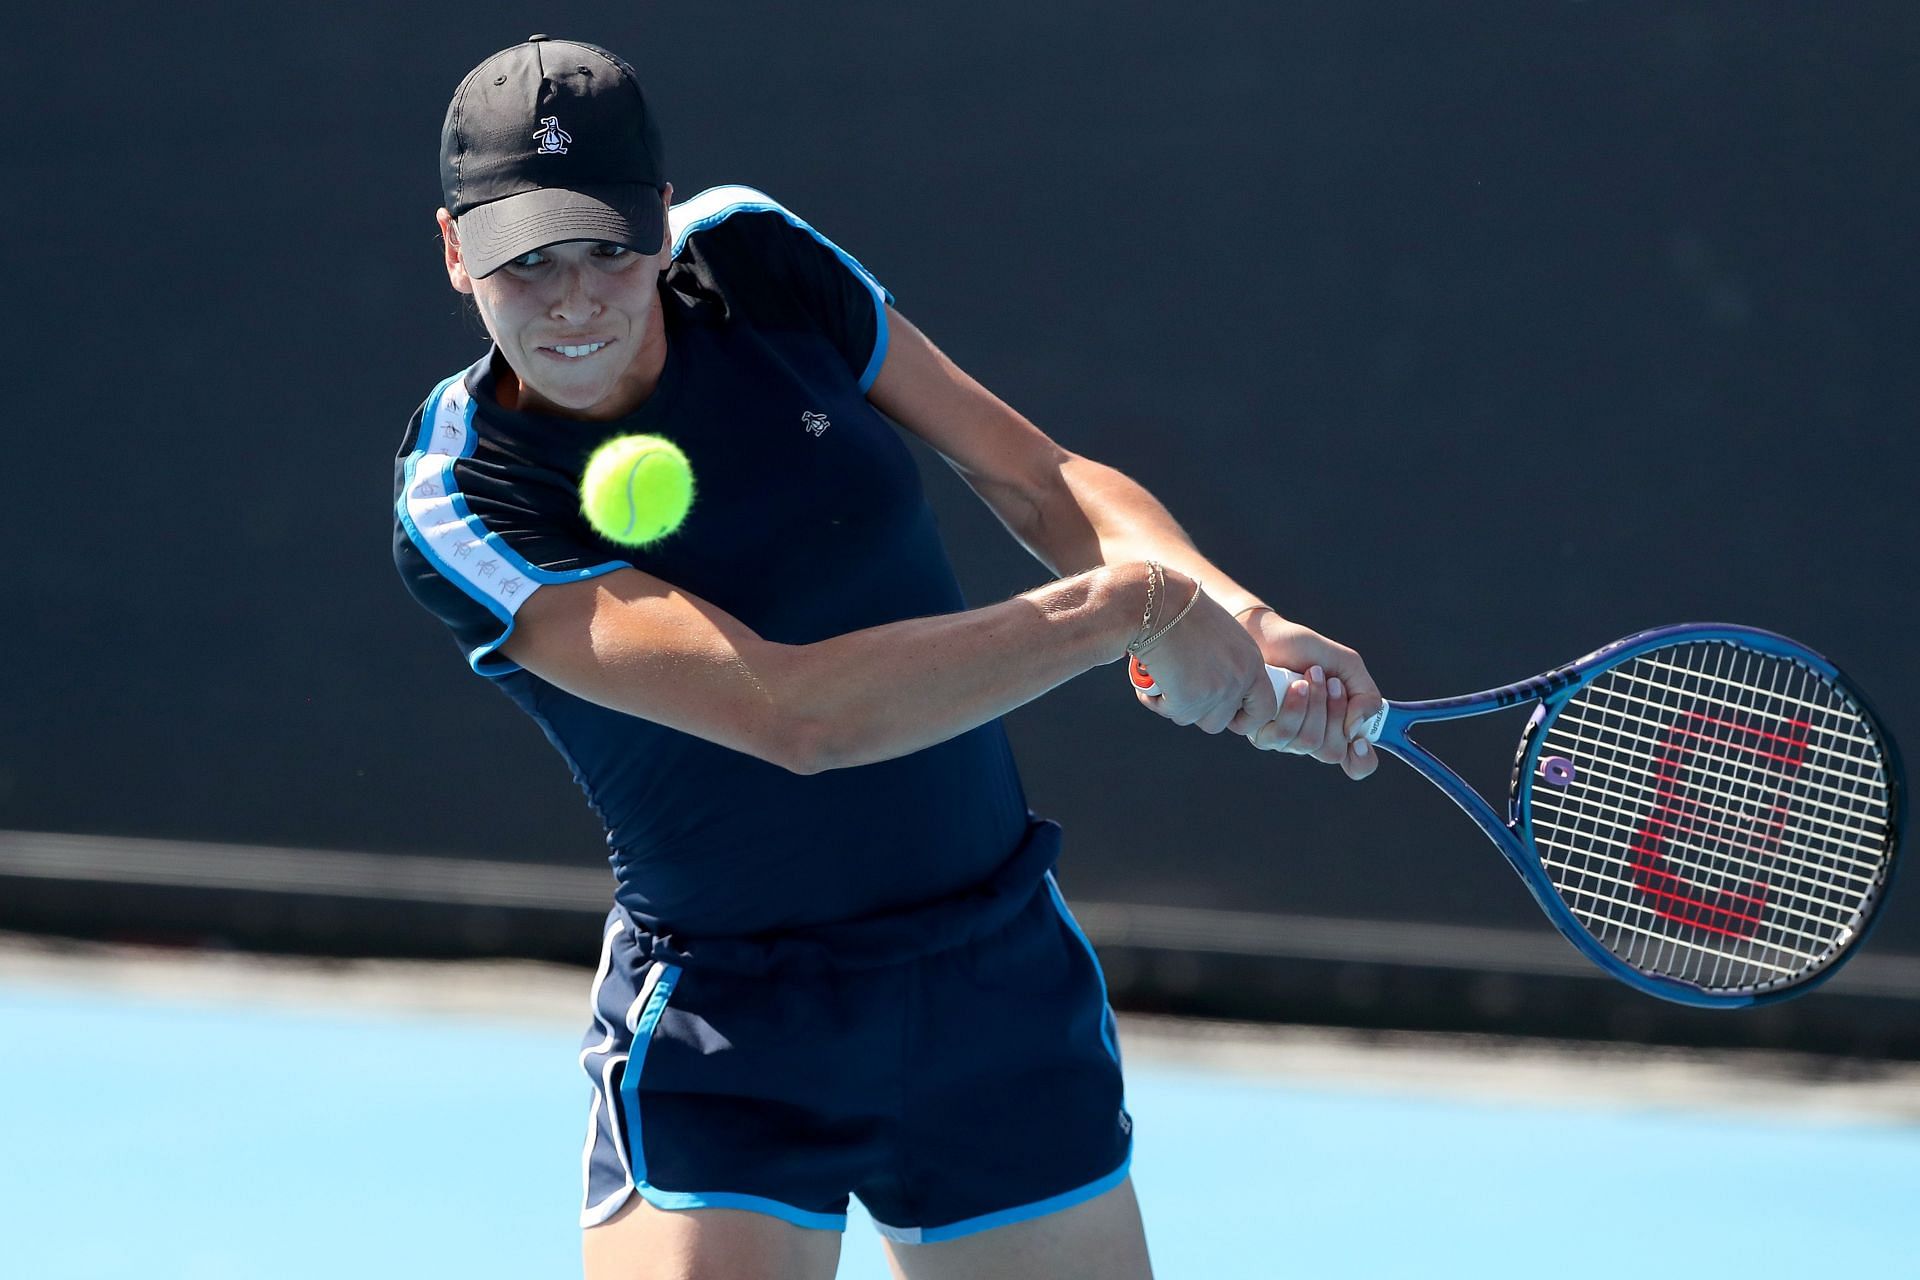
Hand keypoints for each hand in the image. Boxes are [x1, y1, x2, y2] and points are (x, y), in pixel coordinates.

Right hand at [1127, 570, 1276, 734]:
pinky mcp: (1188, 698)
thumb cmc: (1182, 612)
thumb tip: (1219, 693)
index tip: (1227, 716)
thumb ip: (1228, 664)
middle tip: (1180, 688)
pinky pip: (1170, 711)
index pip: (1265, 708)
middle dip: (1198, 712)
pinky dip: (1156, 700)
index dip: (1245, 718)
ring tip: (1163, 679)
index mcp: (1251, 662)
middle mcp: (1239, 678)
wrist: (1158, 603)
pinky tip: (1150, 679)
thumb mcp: (1220, 636)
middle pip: (1221, 721)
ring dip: (1176, 705)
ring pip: (1193, 719)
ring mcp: (1215, 691)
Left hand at [1227, 609, 1381, 780]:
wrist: (1268, 635)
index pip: (1355, 764)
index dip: (1362, 761)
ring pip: (1309, 742)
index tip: (1362, 742)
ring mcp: (1285, 739)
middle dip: (1336, 713)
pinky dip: (1295, 705)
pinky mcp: (1261, 732)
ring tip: (1312, 674)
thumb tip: (1356, 729)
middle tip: (1332, 683)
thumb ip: (1366, 695)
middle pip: (1332, 752)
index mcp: (1336, 727)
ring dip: (1316, 704)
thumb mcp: (1349, 666)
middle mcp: (1311, 738)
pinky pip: (1283, 734)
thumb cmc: (1307, 651)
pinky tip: (1295, 684)